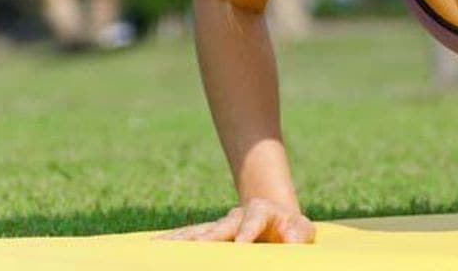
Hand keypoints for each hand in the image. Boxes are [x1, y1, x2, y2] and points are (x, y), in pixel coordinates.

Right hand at [153, 196, 316, 243]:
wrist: (275, 218)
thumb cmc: (291, 230)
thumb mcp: (302, 230)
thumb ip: (298, 233)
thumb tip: (291, 239)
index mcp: (261, 211)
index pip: (254, 219)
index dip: (248, 231)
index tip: (242, 243)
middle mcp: (236, 216)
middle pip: (220, 226)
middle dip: (208, 236)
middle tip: (197, 246)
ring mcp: (219, 226)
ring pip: (198, 231)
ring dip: (182, 239)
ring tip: (162, 245)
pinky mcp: (208, 236)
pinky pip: (188, 238)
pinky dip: (173, 242)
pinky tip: (155, 245)